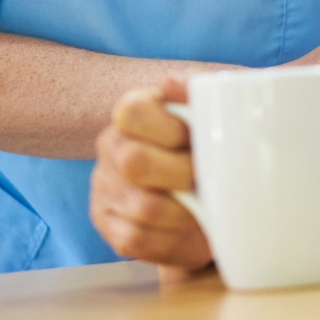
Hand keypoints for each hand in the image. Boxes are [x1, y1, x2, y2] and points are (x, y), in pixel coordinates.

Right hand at [90, 76, 210, 271]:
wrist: (211, 195)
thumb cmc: (212, 143)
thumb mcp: (214, 112)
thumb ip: (197, 91)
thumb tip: (171, 80)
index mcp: (134, 110)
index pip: (131, 111)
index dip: (168, 128)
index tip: (194, 138)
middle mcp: (112, 145)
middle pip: (134, 163)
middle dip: (181, 175)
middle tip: (204, 178)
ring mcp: (105, 187)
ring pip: (142, 207)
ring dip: (183, 211)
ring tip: (202, 204)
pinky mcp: (108, 225)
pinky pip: (136, 239)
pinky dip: (171, 239)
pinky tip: (185, 227)